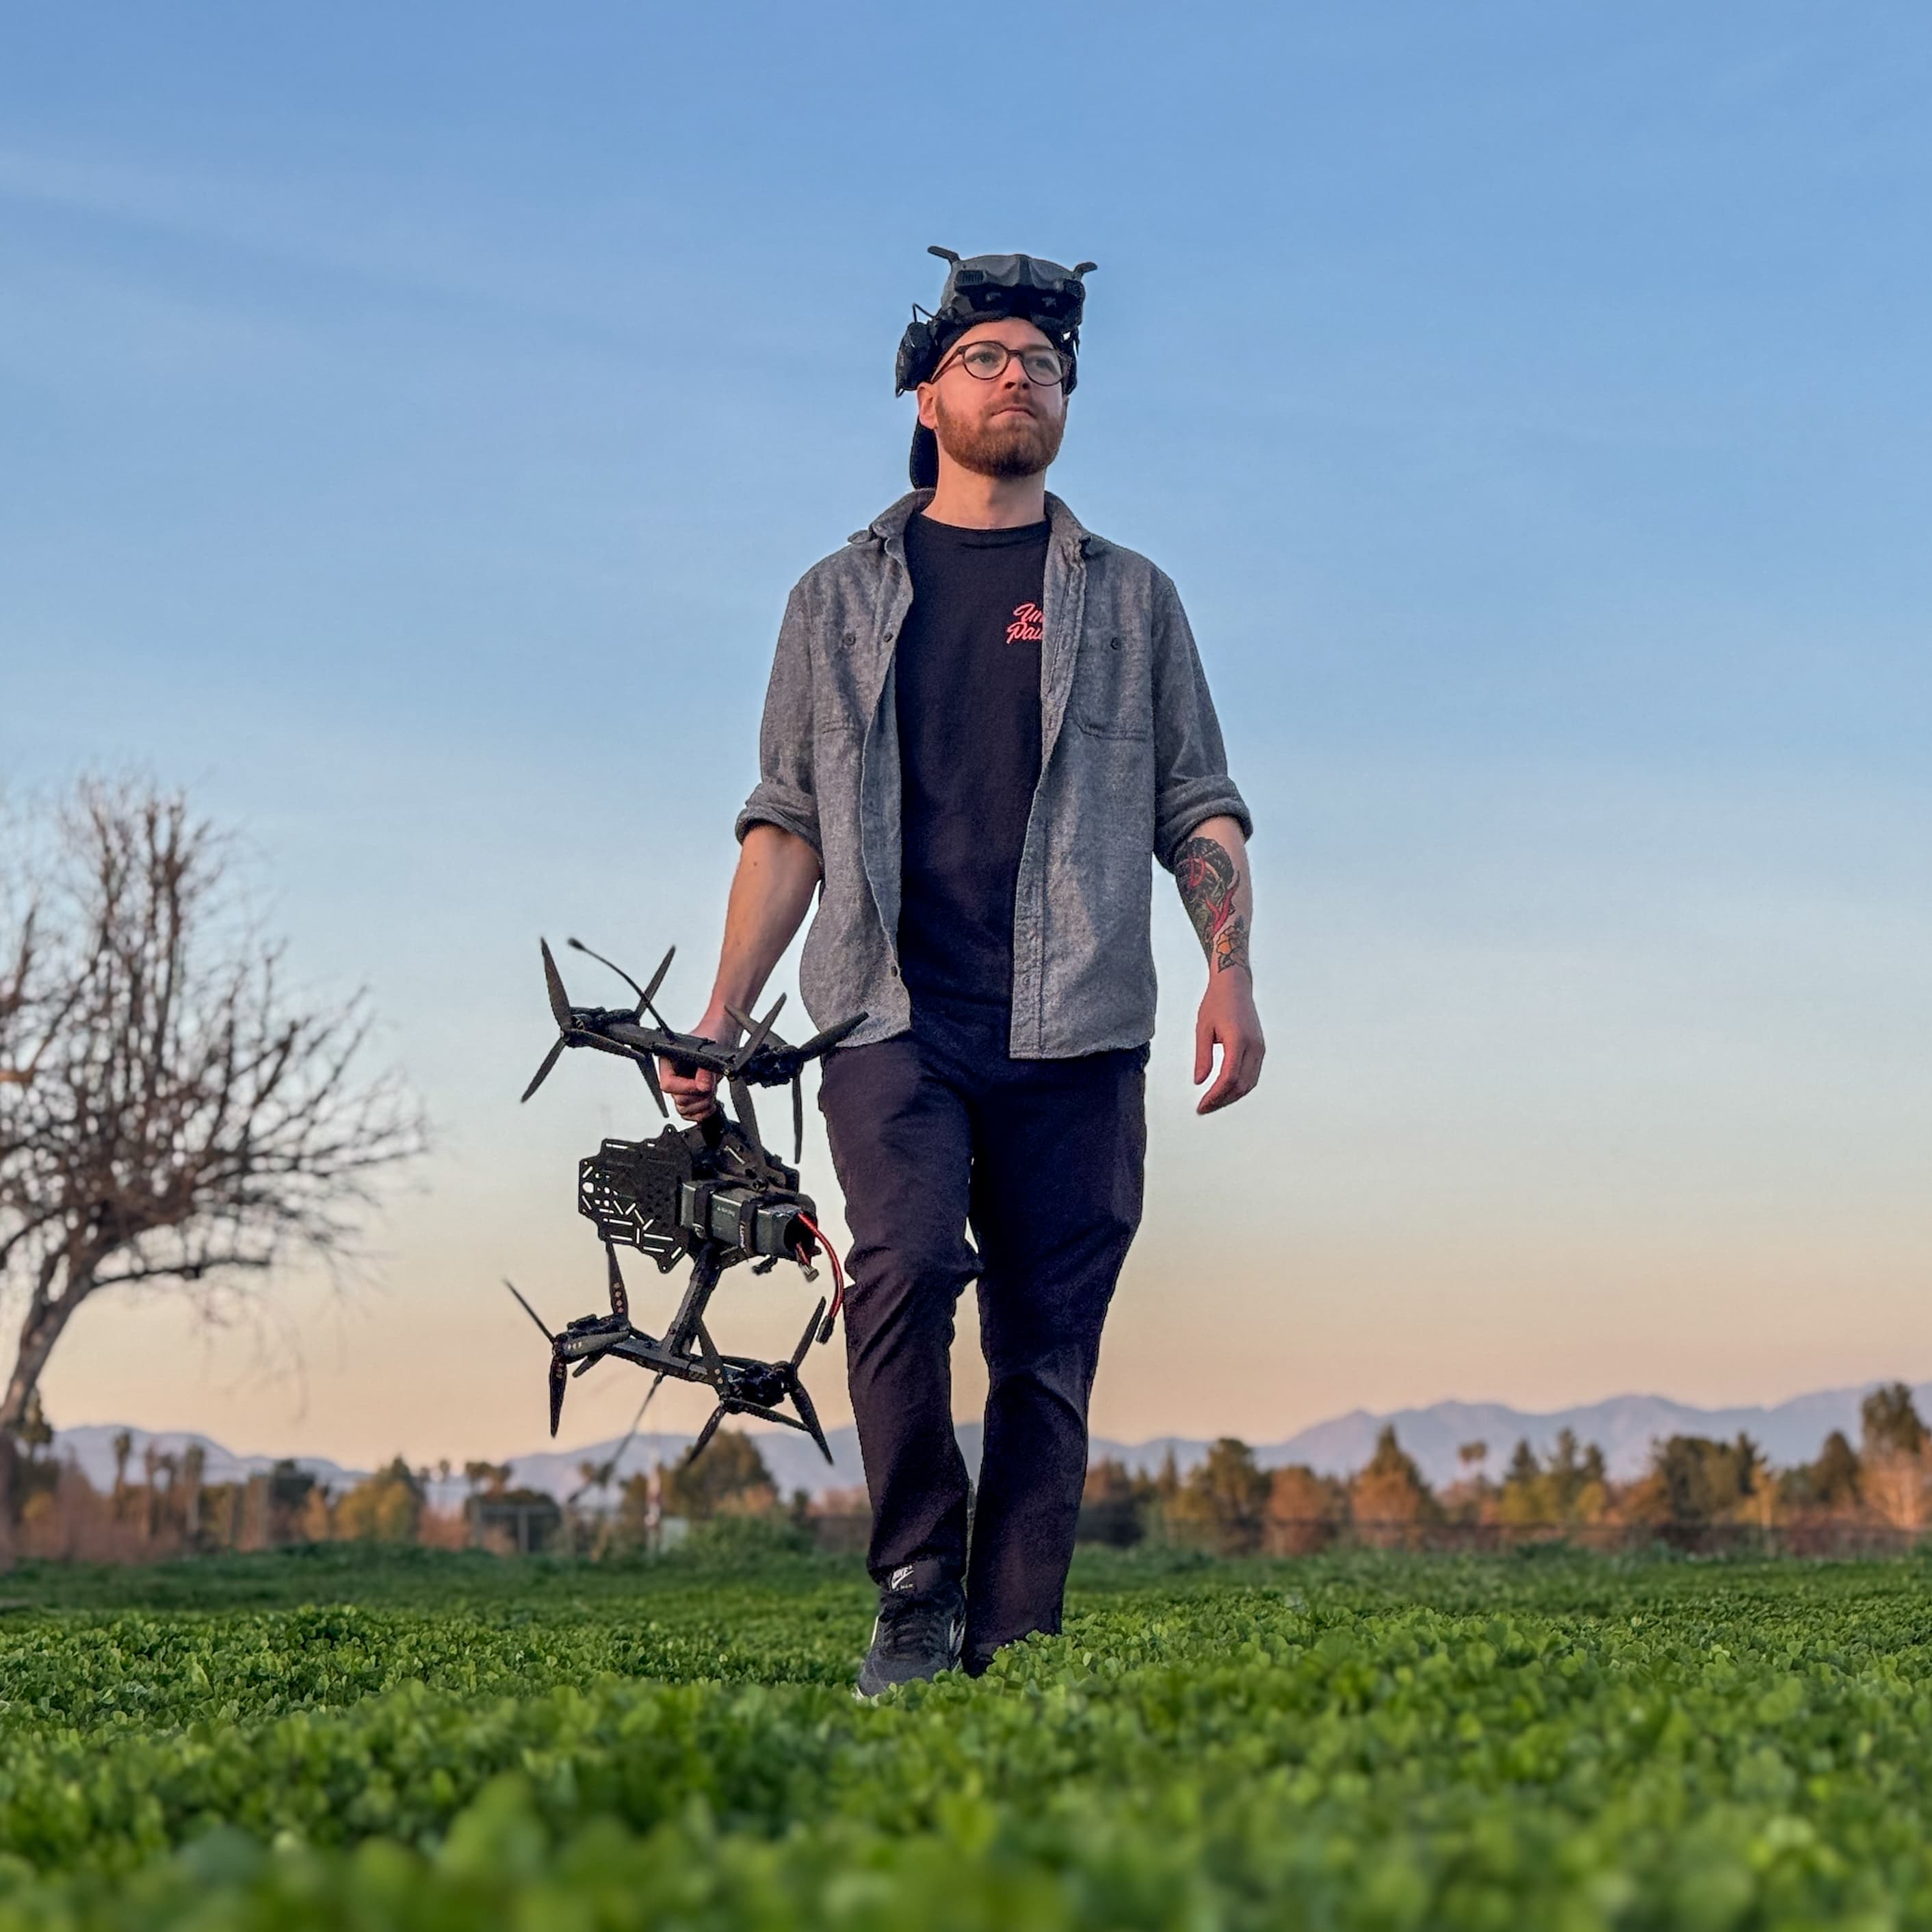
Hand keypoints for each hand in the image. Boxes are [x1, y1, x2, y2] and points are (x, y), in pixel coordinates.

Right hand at [658, 1004, 734, 1122]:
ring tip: (711, 1094)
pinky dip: (702, 1113)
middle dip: (698, 1097)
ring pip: (684, 1109)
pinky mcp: (693, 1096)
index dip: (686, 1088)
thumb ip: (706, 1069)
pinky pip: (690, 1114)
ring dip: (701, 1105)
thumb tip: (702, 1085)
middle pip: (677, 1100)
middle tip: (710, 1087)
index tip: (703, 1085)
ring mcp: (683, 1087)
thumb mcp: (708, 1050)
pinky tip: (711, 1103)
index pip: (668, 1084)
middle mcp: (673, 1076)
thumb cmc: (712, 1036)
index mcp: (668, 1062)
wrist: (723, 1037)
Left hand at [1193, 972, 1263, 1114]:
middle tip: (1204, 1108)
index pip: (1229, 1078)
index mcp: (1238, 1039)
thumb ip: (1202, 1057)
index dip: (1215, 1096)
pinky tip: (1225, 1091)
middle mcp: (1253, 1046)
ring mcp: (1260, 1048)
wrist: (1235, 986)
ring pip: (1250, 1083)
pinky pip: (1253, 1075)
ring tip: (1213, 1103)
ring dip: (1231, 1096)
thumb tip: (1199, 1082)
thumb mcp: (1203, 1029)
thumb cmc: (1216, 1003)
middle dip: (1222, 1100)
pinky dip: (1240, 1087)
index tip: (1201, 1106)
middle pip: (1241, 1085)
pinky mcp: (1260, 1048)